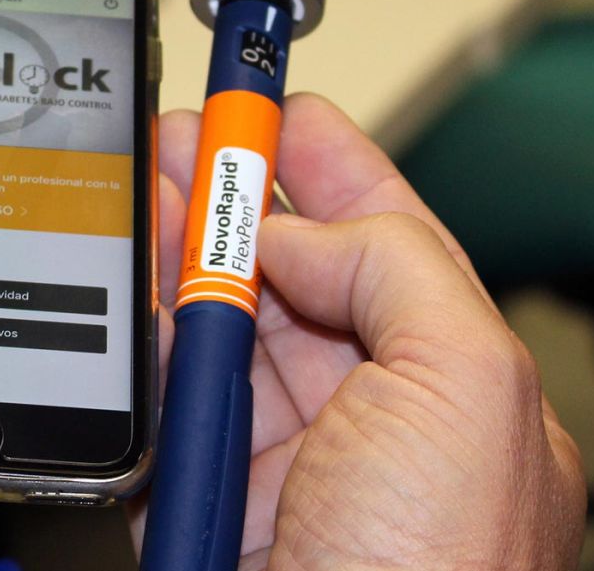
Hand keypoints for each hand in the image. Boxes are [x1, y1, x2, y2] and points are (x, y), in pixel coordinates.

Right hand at [137, 94, 584, 569]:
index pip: (383, 236)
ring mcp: (281, 452)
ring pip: (216, 319)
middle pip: (288, 267)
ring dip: (175, 245)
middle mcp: (366, 411)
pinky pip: (162, 391)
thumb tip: (298, 232)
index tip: (272, 104)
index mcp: (448, 380)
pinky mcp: (204, 490)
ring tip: (142, 179)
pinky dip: (139, 329)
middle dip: (233, 190)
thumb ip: (397, 271)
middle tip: (186, 133)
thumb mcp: (466, 388)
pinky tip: (127, 277)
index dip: (327, 161)